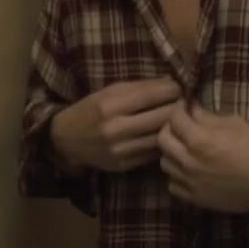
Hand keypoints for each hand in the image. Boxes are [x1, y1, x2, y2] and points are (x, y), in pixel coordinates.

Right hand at [50, 76, 182, 173]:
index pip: (154, 94)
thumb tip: (171, 82)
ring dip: (173, 126)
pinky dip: (161, 142)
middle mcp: (115, 129)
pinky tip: (161, 134)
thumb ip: (139, 88)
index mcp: (109, 105)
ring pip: (162, 137)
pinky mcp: (125, 165)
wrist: (66, 140)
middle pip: (164, 116)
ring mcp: (121, 150)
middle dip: (177, 106)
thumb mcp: (108, 92)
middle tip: (181, 102)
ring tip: (175, 119)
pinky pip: (154, 153)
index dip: (172, 89)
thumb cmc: (90, 109)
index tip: (176, 87)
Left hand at [157, 102, 248, 214]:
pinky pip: (173, 185)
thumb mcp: (234, 124)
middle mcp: (189, 161)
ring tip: (184, 149)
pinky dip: (177, 176)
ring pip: (165, 163)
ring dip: (172, 153)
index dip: (179, 108)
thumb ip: (207, 117)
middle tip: (181, 126)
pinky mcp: (195, 198)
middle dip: (170, 128)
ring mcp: (190, 182)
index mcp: (199, 140)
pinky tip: (189, 171)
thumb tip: (191, 110)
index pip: (174, 118)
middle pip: (162, 140)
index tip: (184, 106)